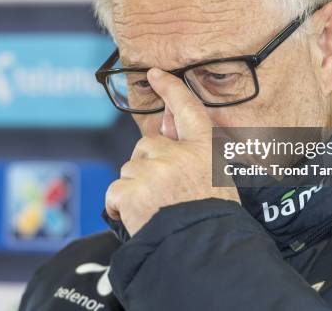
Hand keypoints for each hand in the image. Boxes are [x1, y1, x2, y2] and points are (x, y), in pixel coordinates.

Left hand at [105, 68, 240, 235]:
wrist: (205, 256)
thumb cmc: (212, 222)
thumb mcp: (217, 181)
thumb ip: (193, 152)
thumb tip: (170, 123)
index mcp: (204, 151)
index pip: (188, 110)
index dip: (172, 90)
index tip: (156, 74)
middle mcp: (180, 156)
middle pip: (146, 146)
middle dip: (146, 165)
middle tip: (160, 193)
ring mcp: (156, 172)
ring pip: (128, 169)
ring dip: (133, 188)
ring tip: (154, 211)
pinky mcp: (134, 192)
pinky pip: (114, 192)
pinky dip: (118, 206)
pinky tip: (134, 218)